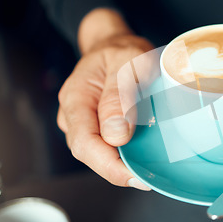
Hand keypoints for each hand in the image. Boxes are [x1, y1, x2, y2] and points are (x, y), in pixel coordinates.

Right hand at [57, 9, 153, 188]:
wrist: (115, 43)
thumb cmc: (121, 50)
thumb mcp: (128, 63)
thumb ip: (120, 96)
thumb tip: (116, 136)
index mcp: (77, 97)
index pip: (85, 144)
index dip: (108, 167)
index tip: (135, 177)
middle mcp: (74, 113)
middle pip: (89, 154)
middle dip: (117, 170)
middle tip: (148, 178)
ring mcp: (82, 120)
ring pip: (97, 152)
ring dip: (120, 163)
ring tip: (147, 168)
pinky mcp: (94, 124)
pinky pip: (105, 145)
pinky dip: (122, 154)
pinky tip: (139, 156)